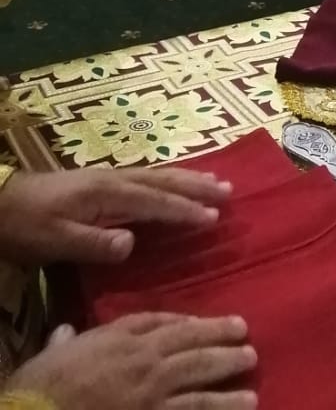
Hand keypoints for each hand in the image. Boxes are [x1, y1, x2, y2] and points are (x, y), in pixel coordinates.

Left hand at [0, 166, 231, 265]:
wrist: (0, 202)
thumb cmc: (27, 225)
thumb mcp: (55, 241)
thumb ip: (94, 243)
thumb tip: (133, 243)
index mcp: (107, 193)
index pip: (155, 202)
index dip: (184, 210)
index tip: (214, 217)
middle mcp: (114, 180)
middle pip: (163, 181)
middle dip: (197, 186)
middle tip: (229, 190)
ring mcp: (108, 178)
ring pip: (157, 176)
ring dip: (188, 179)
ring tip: (216, 181)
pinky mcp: (102, 183)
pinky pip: (147, 178)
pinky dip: (169, 180)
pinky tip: (175, 183)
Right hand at [6, 313, 256, 409]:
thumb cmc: (47, 382)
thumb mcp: (63, 349)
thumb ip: (74, 338)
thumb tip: (69, 333)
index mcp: (127, 338)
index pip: (170, 324)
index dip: (197, 323)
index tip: (217, 322)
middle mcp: (148, 363)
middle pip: (195, 350)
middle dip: (224, 345)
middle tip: (248, 342)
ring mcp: (153, 396)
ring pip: (200, 387)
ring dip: (228, 383)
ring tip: (252, 380)